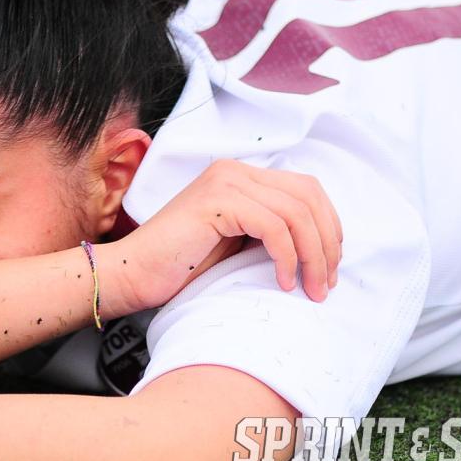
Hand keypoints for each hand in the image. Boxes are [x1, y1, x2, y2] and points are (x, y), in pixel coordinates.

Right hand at [112, 159, 342, 309]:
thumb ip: (269, 231)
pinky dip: (287, 258)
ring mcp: (225, 182)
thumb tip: (320, 247)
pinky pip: (273, 227)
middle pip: (308, 197)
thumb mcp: (237, 243)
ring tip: (310, 289)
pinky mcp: (217, 201)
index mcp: (241, 176)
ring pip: (296, 213)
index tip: (328, 269)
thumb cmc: (180, 267)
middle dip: (326, 245)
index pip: (306, 190)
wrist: (132, 273)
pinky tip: (282, 282)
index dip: (329, 228)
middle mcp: (235, 171)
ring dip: (312, 256)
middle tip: (324, 285)